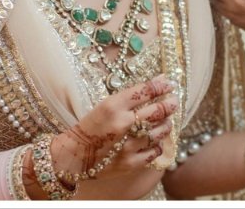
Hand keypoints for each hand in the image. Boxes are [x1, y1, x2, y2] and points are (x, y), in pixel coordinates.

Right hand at [40, 76, 177, 189]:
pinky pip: (155, 151)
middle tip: (174, 102)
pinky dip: (158, 144)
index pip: (146, 91)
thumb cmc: (90, 128)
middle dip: (170, 104)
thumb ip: (132, 95)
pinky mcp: (130, 163)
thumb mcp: (106, 106)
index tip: (170, 85)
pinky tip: (155, 141)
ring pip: (160, 131)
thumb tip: (161, 80)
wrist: (71, 157)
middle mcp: (122, 124)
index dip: (162, 86)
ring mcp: (127, 145)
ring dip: (166, 124)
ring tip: (165, 121)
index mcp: (113, 106)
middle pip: (159, 110)